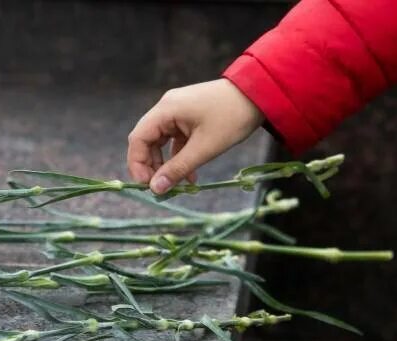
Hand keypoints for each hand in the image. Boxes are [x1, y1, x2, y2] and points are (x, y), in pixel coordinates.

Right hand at [127, 79, 263, 194]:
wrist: (259, 95)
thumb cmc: (232, 118)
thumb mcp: (205, 148)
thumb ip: (178, 169)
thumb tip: (155, 189)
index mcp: (166, 110)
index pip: (138, 139)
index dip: (137, 164)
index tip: (147, 186)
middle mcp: (167, 108)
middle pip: (147, 141)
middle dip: (152, 166)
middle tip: (162, 188)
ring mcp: (178, 111)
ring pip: (161, 142)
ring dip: (167, 164)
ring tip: (178, 185)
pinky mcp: (188, 116)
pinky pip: (176, 139)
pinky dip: (180, 157)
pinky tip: (191, 175)